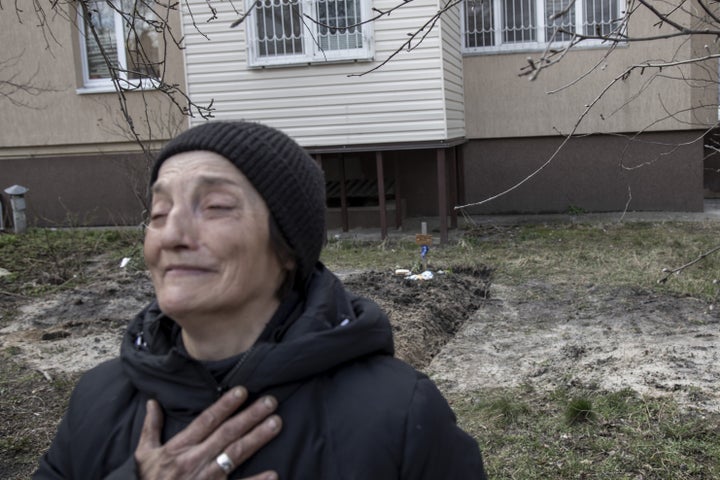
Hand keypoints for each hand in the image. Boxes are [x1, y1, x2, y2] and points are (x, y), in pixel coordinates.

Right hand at [135, 386, 281, 478]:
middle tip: (270, 401)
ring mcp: (205, 479)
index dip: (224, 405)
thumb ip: (150, 428)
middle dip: (250, 416)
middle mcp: (194, 461)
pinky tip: (273, 474)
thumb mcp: (144, 455)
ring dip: (257, 438)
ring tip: (276, 423)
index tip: (242, 391)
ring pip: (235, 455)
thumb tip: (151, 403)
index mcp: (179, 448)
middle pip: (226, 434)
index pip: (206, 421)